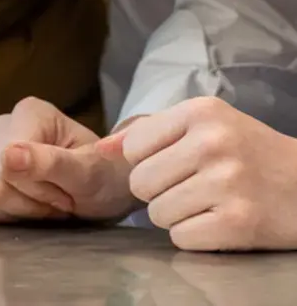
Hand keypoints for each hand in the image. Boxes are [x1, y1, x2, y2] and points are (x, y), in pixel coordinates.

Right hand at [0, 96, 135, 223]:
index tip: (68, 190)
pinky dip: (9, 217)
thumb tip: (8, 156)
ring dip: (22, 211)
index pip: (8, 165)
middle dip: (31, 202)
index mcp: (27, 113)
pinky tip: (32, 207)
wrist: (109, 188)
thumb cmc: (106, 174)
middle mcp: (3, 126)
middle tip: (63, 198)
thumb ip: (50, 163)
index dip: (38, 188)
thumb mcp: (88, 172)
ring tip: (51, 201)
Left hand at [98, 96, 296, 250]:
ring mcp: (225, 183)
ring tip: (206, 203)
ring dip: (176, 215)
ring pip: (157, 214)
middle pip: (141, 183)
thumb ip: (152, 132)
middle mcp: (212, 143)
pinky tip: (217, 221)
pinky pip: (181, 238)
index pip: (134, 146)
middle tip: (190, 187)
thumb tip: (102, 149)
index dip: (146, 161)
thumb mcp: (206, 124)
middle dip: (158, 192)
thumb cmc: (248, 151)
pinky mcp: (237, 223)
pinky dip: (194, 236)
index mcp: (201, 112)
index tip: (171, 163)